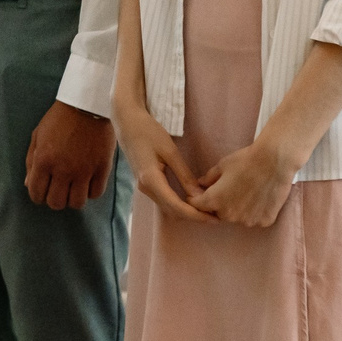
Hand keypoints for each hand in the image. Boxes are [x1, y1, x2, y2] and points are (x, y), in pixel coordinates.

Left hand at [24, 101, 114, 210]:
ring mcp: (84, 171)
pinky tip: (87, 182)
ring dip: (73, 198)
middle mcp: (63, 169)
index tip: (43, 192)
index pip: (36, 194)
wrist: (86, 105)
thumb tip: (29, 184)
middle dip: (54, 199)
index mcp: (44, 160)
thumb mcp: (38, 136)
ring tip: (73, 188)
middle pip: (56, 203)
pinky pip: (95, 194)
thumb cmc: (59, 119)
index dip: (38, 196)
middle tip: (58, 189)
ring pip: (77, 203)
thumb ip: (31, 161)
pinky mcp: (102, 169)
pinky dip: (90, 192)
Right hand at [114, 100, 214, 223]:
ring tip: (207, 208)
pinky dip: (179, 204)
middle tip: (215, 215)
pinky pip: (164, 200)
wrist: (126, 122)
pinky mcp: (145, 183)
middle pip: (172, 211)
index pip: (176, 206)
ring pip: (167, 207)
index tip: (214, 218)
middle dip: (193, 216)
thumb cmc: (148, 132)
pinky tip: (192, 200)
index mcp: (151, 180)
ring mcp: (143, 187)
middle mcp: (145, 188)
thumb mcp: (170, 151)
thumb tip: (200, 195)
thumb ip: (184, 175)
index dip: (195, 215)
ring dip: (186, 211)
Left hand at [189, 139, 299, 228]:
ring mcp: (248, 221)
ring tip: (246, 192)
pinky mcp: (264, 221)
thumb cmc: (246, 160)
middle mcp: (230, 215)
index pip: (198, 206)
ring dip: (238, 209)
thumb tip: (201, 183)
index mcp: (215, 201)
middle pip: (219, 213)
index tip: (201, 193)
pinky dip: (254, 212)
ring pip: (237, 217)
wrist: (275, 161)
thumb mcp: (222, 166)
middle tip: (229, 190)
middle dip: (219, 204)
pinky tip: (259, 198)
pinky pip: (254, 219)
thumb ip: (209, 178)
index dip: (197, 199)